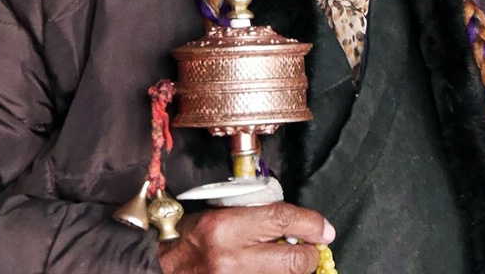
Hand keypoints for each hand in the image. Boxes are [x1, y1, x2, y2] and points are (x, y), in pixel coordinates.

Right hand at [156, 202, 334, 272]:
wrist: (160, 268)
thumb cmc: (188, 238)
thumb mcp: (218, 215)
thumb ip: (256, 217)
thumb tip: (296, 226)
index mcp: (225, 227)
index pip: (281, 220)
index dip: (311, 224)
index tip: (324, 229)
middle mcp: (231, 258)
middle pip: (293, 260)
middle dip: (309, 256)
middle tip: (311, 250)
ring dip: (292, 271)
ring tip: (286, 261)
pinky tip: (269, 270)